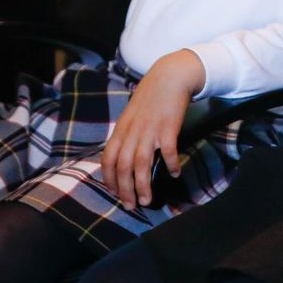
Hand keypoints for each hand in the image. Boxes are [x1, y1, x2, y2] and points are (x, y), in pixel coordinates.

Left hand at [101, 49, 204, 207]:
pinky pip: (167, 151)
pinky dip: (169, 165)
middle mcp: (132, 131)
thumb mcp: (131, 116)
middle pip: (123, 166)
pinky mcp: (168, 127)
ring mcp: (150, 129)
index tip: (115, 194)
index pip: (108, 159)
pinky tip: (174, 173)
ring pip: (141, 163)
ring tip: (147, 200)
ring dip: (143, 185)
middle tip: (131, 206)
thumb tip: (124, 159)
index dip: (109, 179)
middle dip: (125, 190)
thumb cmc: (151, 97)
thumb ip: (127, 135)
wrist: (169, 76)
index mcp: (121, 129)